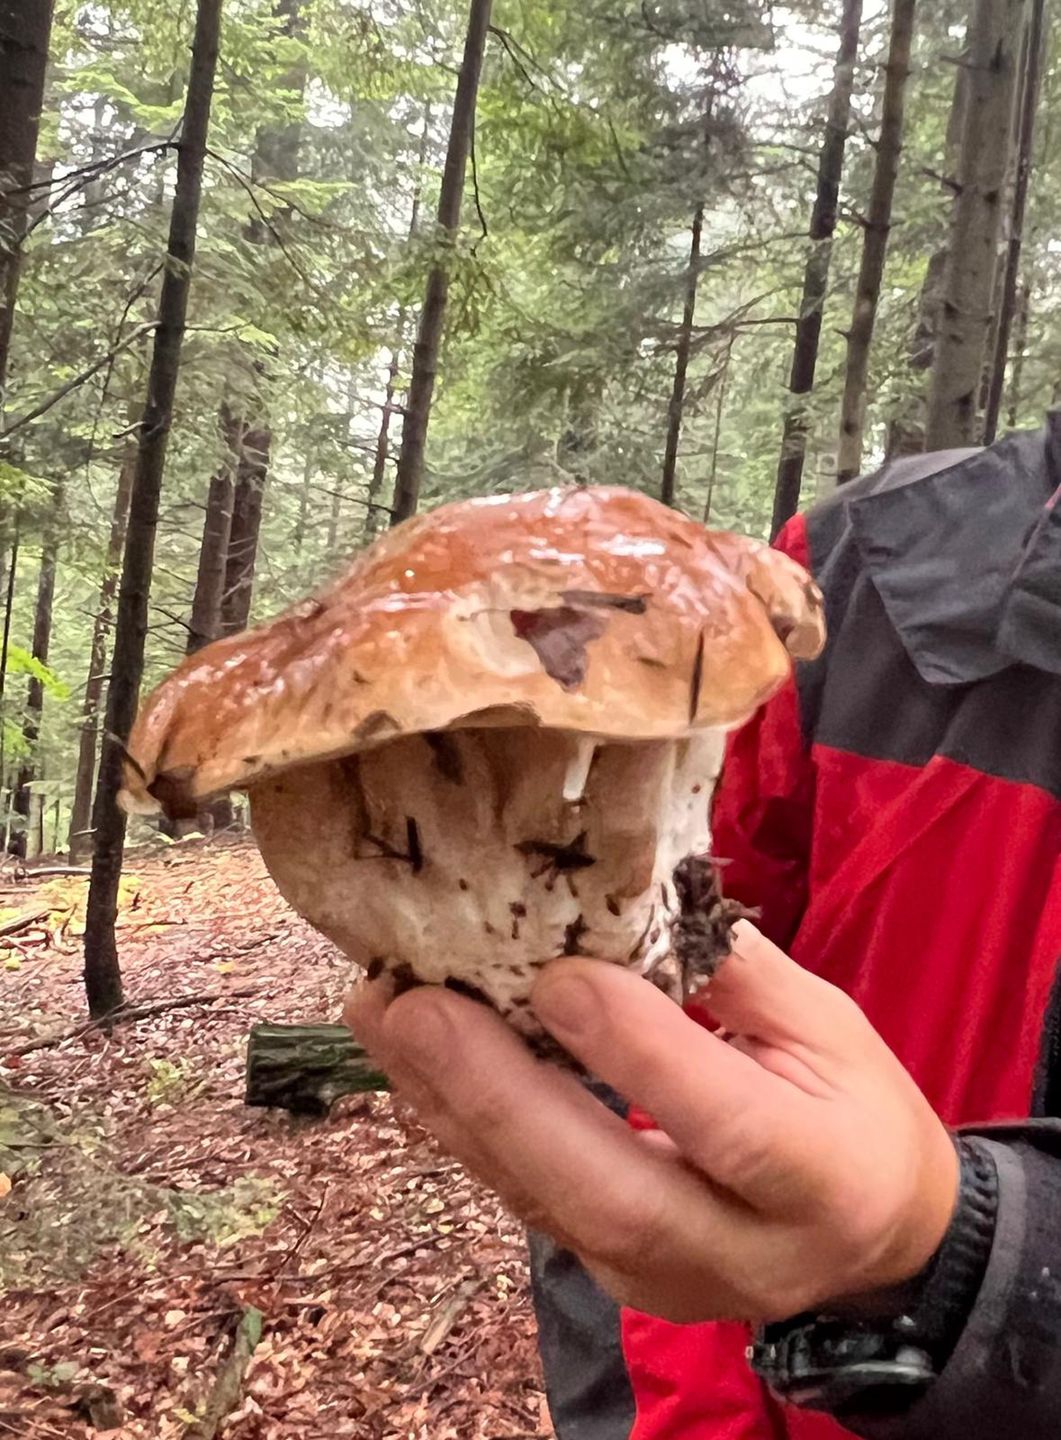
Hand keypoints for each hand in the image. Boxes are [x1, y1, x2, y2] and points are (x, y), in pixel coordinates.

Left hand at [345, 923, 958, 1323]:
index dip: (638, 1052)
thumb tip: (630, 896)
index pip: (727, 1124)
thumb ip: (736, 973)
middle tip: (414, 1008)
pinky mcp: (614, 1281)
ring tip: (384, 1017)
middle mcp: (742, 1250)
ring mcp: (667, 1281)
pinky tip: (414, 1064)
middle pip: (610, 1194)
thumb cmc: (854, 1110)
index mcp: (825, 1175)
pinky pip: (529, 1207)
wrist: (875, 1242)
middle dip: (501, 1098)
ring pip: (548, 1207)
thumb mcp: (828, 1026)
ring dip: (454, 1108)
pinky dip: (464, 1131)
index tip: (555, 973)